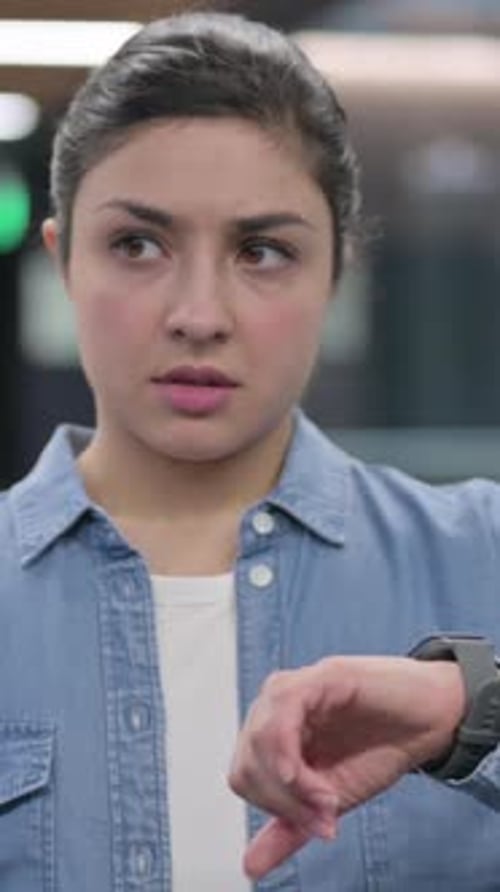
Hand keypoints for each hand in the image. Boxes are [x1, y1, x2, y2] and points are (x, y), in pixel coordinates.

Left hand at [229, 655, 464, 879]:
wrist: (431, 718)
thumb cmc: (382, 746)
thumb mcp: (332, 797)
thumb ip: (291, 826)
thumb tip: (250, 867)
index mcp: (275, 734)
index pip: (244, 776)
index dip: (274, 809)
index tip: (318, 825)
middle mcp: (277, 708)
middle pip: (247, 761)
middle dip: (283, 800)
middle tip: (325, 812)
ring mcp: (297, 687)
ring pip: (260, 737)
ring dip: (290, 782)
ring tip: (329, 796)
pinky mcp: (323, 674)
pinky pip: (285, 706)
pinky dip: (288, 747)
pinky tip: (308, 773)